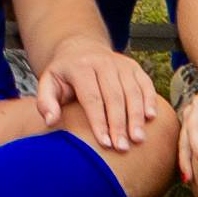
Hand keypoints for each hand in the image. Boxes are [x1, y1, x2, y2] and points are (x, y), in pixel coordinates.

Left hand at [36, 46, 164, 154]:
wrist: (80, 49)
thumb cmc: (64, 74)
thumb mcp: (48, 83)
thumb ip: (45, 102)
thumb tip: (50, 121)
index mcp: (80, 67)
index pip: (92, 98)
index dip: (99, 122)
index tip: (104, 143)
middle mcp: (102, 62)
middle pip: (114, 96)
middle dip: (119, 124)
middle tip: (122, 147)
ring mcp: (120, 63)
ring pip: (132, 91)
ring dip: (136, 117)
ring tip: (138, 139)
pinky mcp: (134, 66)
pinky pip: (145, 83)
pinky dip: (150, 100)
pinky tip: (151, 118)